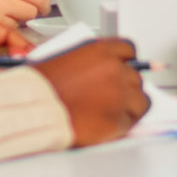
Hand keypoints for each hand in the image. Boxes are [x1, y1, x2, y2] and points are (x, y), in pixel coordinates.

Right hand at [31, 39, 151, 146]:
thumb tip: (98, 72)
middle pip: (135, 77)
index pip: (128, 50)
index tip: (124, 68)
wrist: (34, 111)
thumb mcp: (63, 60)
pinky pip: (131, 122)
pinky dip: (123, 125)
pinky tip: (108, 126)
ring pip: (141, 100)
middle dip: (126, 87)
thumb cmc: (40, 88)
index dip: (126, 61)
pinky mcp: (119, 120)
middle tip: (112, 96)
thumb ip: (87, 62)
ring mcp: (120, 95)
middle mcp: (114, 70)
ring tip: (113, 112)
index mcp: (100, 51)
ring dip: (130, 106)